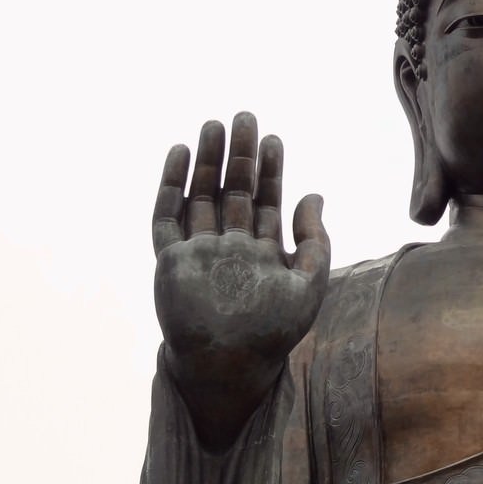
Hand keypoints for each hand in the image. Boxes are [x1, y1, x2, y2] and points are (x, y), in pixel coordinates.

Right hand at [152, 112, 329, 447]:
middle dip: (239, 155)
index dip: (271, 170)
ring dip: (207, 161)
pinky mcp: (171, 260)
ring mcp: (199, 251)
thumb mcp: (308, 286)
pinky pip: (167, 216)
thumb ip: (315, 241)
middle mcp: (229, 247)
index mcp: (261, 252)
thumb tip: (315, 194)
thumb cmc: (272, 333)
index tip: (274, 139)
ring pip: (201, 196)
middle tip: (244, 117)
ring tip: (213, 125)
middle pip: (233, 190)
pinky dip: (172, 185)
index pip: (266, 201)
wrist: (229, 366)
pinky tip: (179, 154)